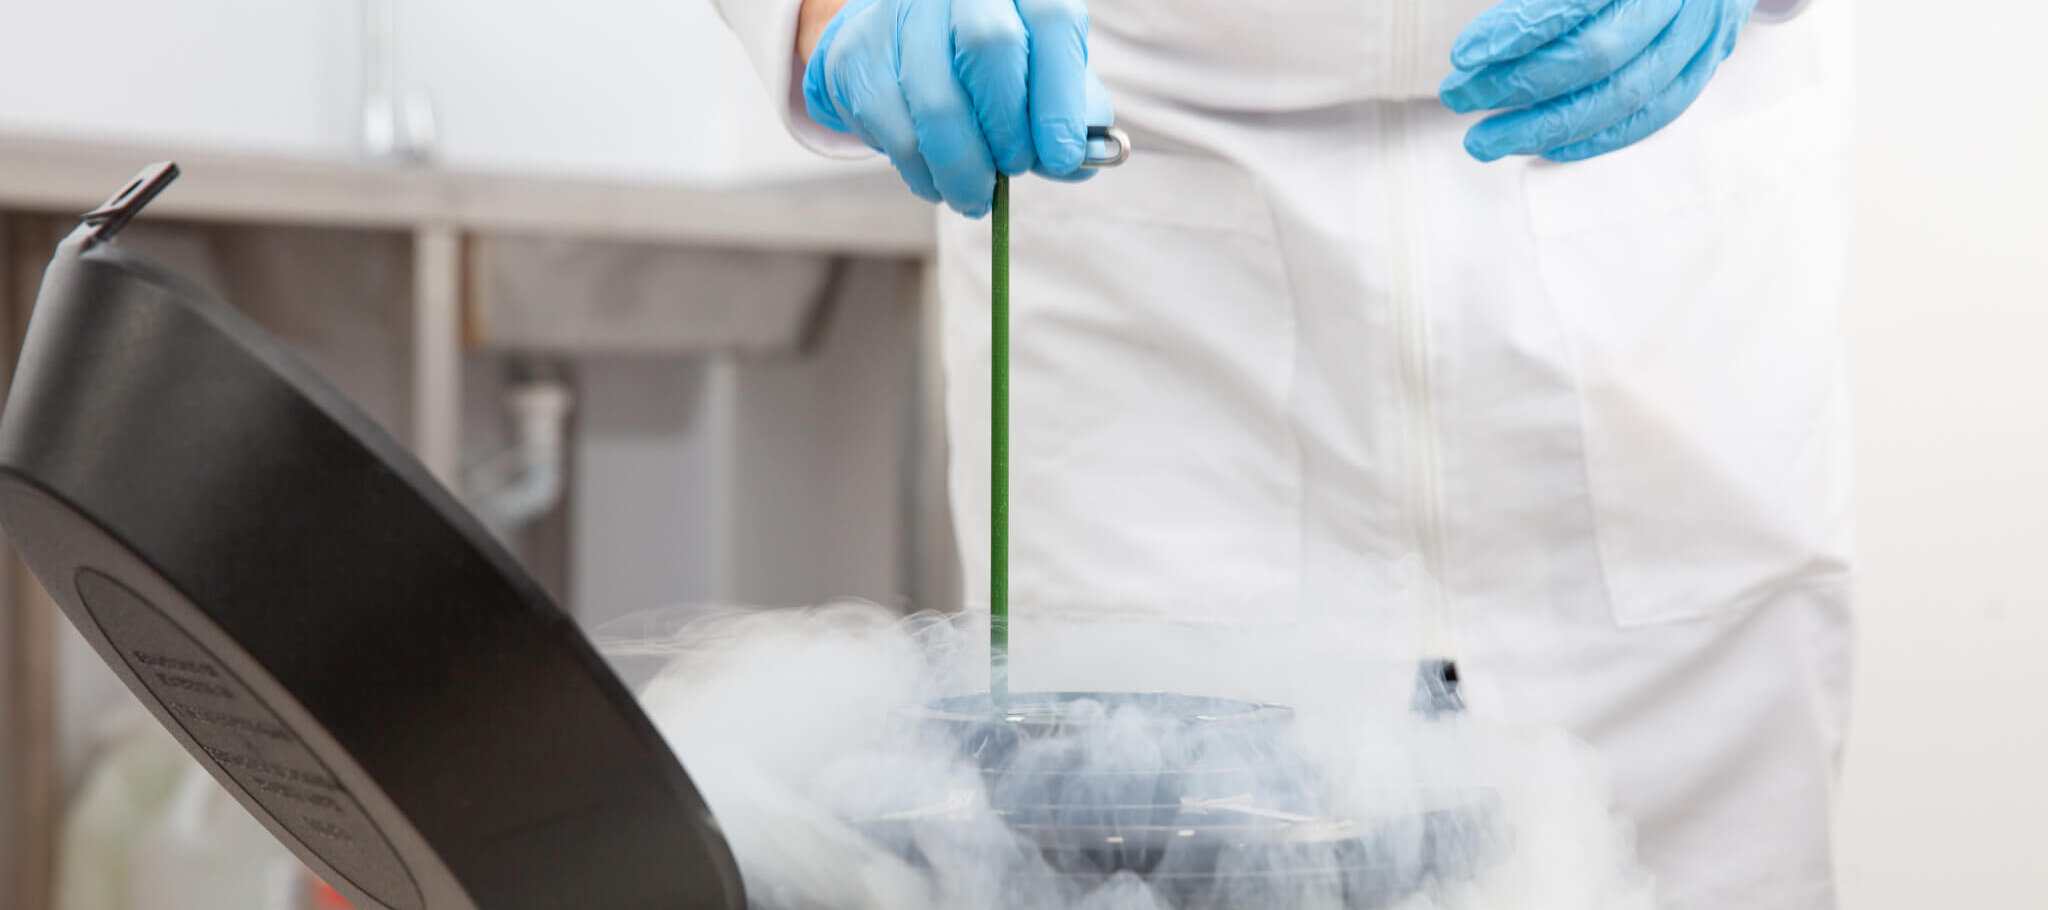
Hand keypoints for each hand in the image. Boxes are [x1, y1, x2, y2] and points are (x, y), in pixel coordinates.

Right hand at [799, 0, 1110, 216]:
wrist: (902, 46)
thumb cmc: (987, 69)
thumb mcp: (1039, 79)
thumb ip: (1067, 115)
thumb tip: (1078, 163)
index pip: (1052, 20)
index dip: (1061, 96)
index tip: (1061, 157)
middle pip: (989, 45)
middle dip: (1007, 128)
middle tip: (1015, 169)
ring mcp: (901, 13)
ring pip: (936, 99)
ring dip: (962, 167)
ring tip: (976, 195)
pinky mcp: (859, 53)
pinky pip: (894, 128)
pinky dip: (922, 173)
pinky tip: (937, 183)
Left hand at [1439, 0, 1759, 161]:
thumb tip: (1479, 48)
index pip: (1574, 4)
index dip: (1516, 32)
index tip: (1463, 56)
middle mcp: (1677, 0)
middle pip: (1594, 56)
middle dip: (1515, 85)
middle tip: (1457, 97)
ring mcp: (1699, 34)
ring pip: (1621, 97)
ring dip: (1544, 127)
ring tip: (1483, 140)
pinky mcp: (1704, 65)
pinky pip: (1651, 116)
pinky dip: (1593, 138)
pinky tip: (1542, 148)